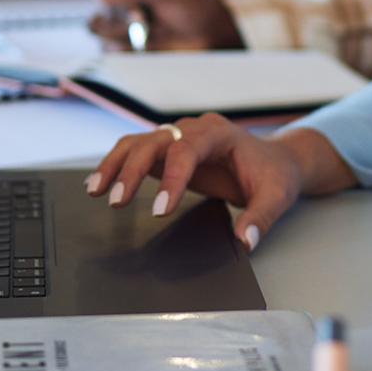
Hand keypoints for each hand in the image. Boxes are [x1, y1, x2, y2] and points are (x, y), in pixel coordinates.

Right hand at [87, 114, 305, 245]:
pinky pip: (137, 153)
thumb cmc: (275, 175)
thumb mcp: (277, 196)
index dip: (172, 178)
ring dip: (115, 165)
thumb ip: (261, 217)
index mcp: (220, 133)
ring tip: (95, 190)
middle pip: (155, 141)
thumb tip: (245, 241)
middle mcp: (194, 129)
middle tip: (117, 202)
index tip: (160, 210)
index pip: (188, 149)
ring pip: (138, 143)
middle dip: (132, 171)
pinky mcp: (169, 152)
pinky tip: (100, 184)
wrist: (276, 162)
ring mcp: (179, 138)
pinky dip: (117, 167)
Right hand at [90, 0, 244, 51]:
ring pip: (100, 31)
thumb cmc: (190, 4)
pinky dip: (121, 47)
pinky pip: (111, 48)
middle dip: (119, 18)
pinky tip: (141, 43)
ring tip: (144, 31)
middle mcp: (122, 4)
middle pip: (98, 13)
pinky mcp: (129, 44)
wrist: (209, 30)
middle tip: (142, 18)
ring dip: (118, 32)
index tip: (132, 2)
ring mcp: (124, 25)